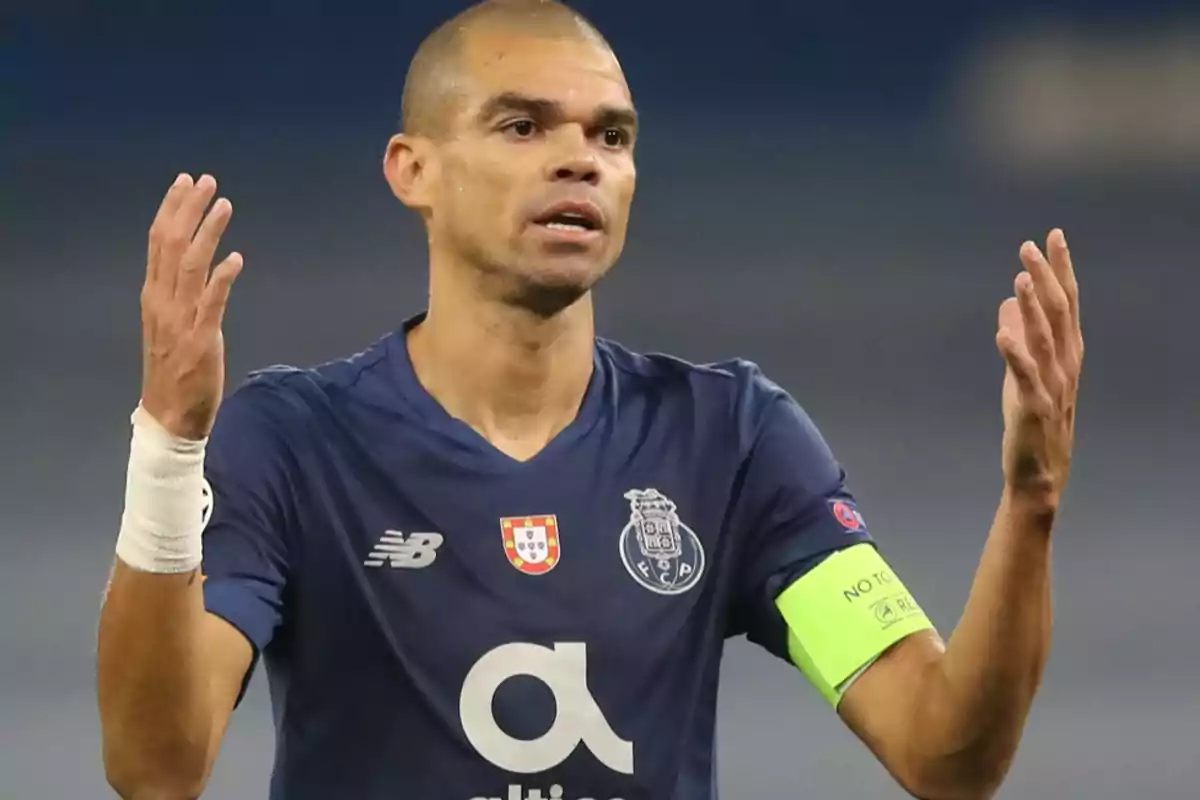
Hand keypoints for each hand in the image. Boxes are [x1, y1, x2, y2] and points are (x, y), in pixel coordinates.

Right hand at [139, 174, 242, 439]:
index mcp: (153, 295)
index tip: (185, 182)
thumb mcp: (169, 324)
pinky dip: (221, 278)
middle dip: (188, 209)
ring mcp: (180, 320)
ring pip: (190, 266)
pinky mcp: (201, 340)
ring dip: (207, 233)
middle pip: (171, 244)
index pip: (158, 242)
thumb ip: (179, 294)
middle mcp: (162, 302)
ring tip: (224, 205)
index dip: (172, 209)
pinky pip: (211, 302)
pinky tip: (236, 258)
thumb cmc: (174, 370)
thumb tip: (198, 263)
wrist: (170, 416)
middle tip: (205, 180)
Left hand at [995, 229, 1082, 508]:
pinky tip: (1002, 332)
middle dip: (1046, 277)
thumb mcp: (1021, 372)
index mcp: (1066, 354)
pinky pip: (1024, 376)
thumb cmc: (1031, 421)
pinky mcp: (1032, 407)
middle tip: (1030, 245)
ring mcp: (1051, 386)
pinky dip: (1014, 353)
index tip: (1053, 237)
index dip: (1060, 269)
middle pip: (1058, 313)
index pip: (1066, 303)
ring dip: (1032, 307)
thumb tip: (1007, 301)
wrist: (1038, 473)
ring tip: (1020, 278)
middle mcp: (1065, 365)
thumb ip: (1019, 336)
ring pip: (1044, 339)